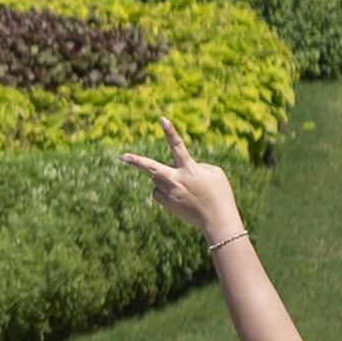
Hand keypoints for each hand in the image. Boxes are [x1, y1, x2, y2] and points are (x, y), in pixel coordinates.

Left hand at [122, 118, 243, 246]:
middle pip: (152, 167)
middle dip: (136, 161)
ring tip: (184, 186)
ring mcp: (171, 193)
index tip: (162, 120)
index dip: (170, 132)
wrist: (218, 220)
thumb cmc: (220, 193)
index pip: (178, 146)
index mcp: (190, 169)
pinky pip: (158, 192)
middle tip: (121, 156)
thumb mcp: (214, 173)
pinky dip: (164, 189)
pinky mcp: (168, 204)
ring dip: (165, 176)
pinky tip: (178, 195)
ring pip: (157, 178)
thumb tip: (180, 168)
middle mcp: (177, 180)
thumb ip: (197, 165)